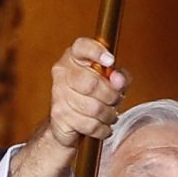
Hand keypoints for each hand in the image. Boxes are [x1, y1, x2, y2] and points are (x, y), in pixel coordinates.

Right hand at [47, 37, 126, 151]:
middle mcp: (62, 73)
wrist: (68, 122)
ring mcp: (58, 94)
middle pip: (92, 83)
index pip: (81, 47)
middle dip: (111, 96)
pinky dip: (102, 129)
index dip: (96, 52)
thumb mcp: (111, 81)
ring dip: (109, 115)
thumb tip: (118, 79)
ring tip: (111, 115)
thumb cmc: (93, 95)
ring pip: (93, 107)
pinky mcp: (58, 115)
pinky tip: (104, 127)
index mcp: (74, 57)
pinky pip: (88, 124)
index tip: (111, 60)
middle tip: (116, 100)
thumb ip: (120, 77)